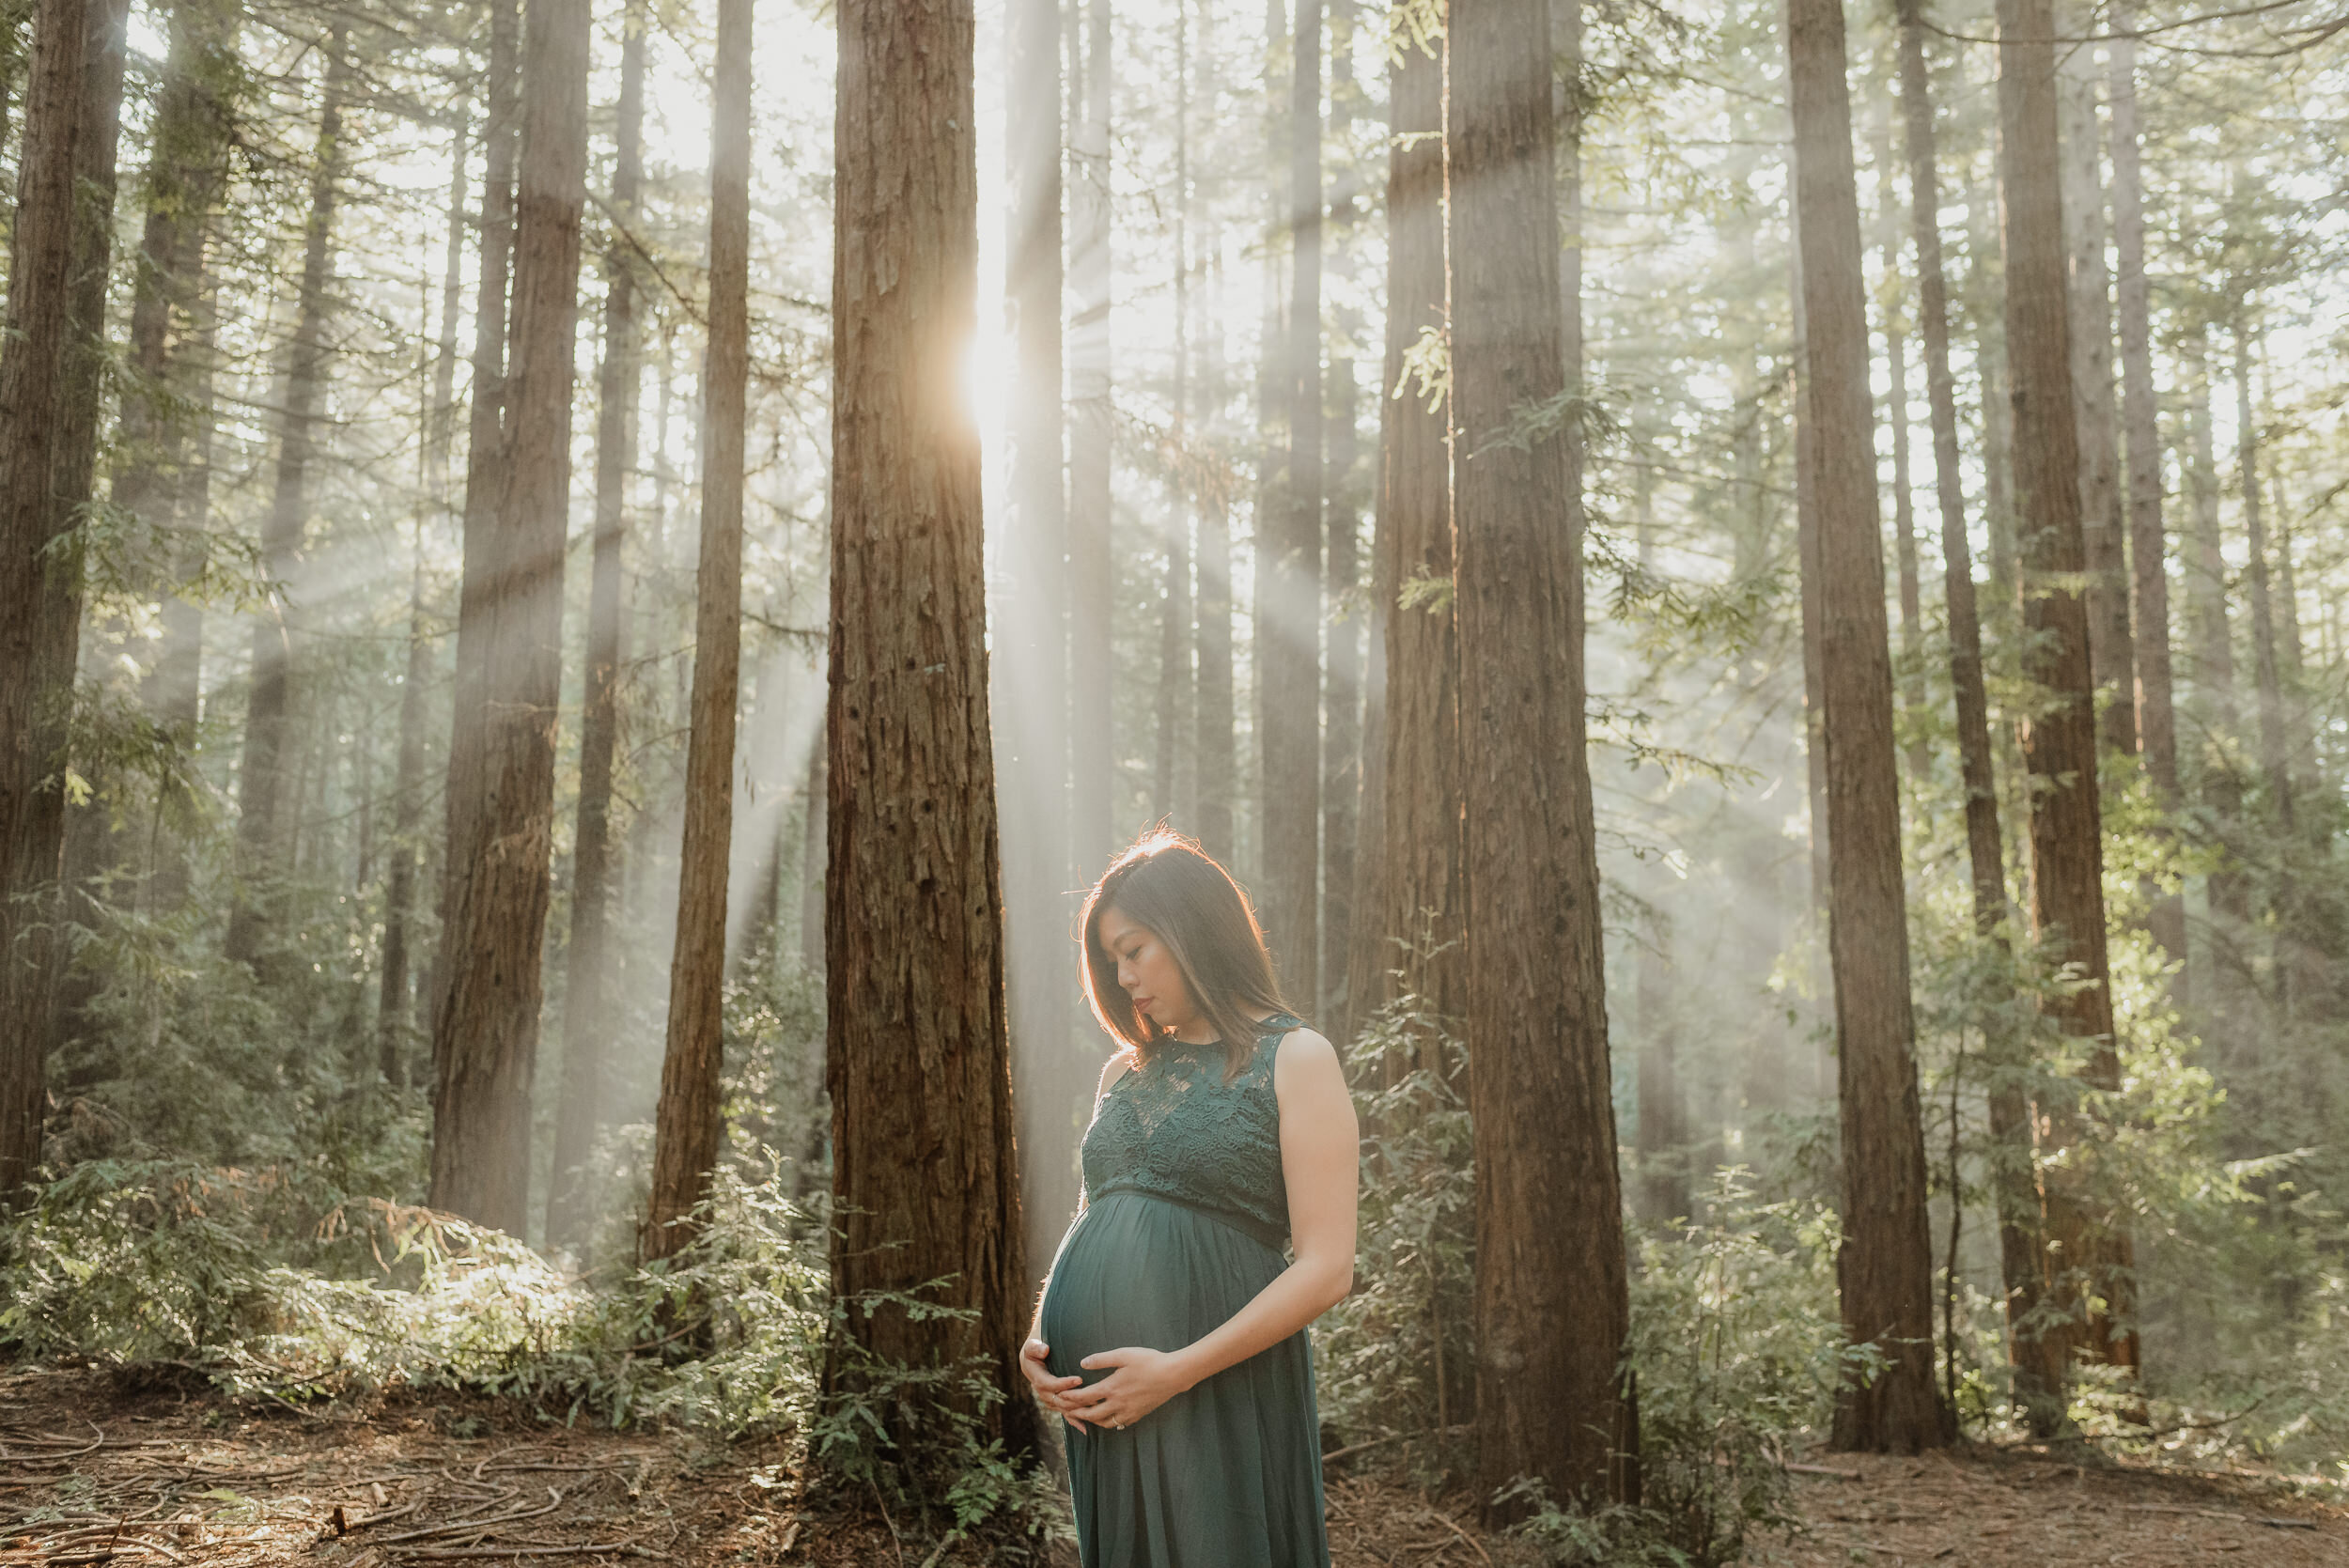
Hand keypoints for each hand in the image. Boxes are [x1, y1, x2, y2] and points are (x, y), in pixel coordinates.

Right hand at [1018, 1338, 1089, 1430]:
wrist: (1037, 1352)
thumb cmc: (1037, 1345)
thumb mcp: (1033, 1344)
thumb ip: (1036, 1347)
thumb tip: (1044, 1350)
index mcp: (1035, 1376)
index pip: (1048, 1384)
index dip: (1063, 1383)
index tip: (1079, 1379)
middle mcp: (1040, 1389)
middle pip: (1056, 1399)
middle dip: (1074, 1399)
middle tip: (1092, 1397)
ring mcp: (1048, 1397)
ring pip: (1062, 1407)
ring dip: (1076, 1410)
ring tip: (1092, 1411)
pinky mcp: (1056, 1401)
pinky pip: (1064, 1412)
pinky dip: (1074, 1420)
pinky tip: (1085, 1429)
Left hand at [1059, 1346, 1190, 1432]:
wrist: (1173, 1375)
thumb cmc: (1149, 1361)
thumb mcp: (1124, 1355)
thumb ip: (1102, 1359)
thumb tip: (1083, 1363)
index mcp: (1112, 1388)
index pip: (1084, 1397)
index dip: (1070, 1397)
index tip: (1060, 1396)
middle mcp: (1117, 1404)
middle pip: (1091, 1415)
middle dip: (1076, 1413)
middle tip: (1065, 1410)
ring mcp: (1128, 1412)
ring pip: (1104, 1423)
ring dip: (1091, 1420)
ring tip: (1083, 1414)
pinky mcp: (1137, 1415)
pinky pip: (1117, 1424)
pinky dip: (1107, 1423)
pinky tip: (1106, 1418)